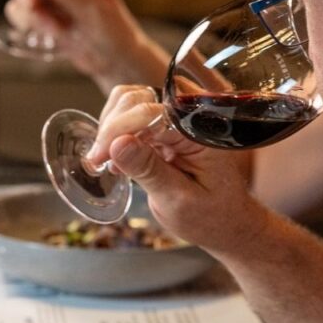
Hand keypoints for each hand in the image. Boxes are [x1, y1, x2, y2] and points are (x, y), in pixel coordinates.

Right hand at [4, 0, 168, 92]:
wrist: (117, 61)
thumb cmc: (115, 35)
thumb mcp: (94, 12)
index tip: (31, 1)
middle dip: (28, 0)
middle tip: (40, 20)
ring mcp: (54, 1)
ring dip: (27, 16)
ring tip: (50, 31)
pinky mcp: (48, 19)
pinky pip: (24, 15)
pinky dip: (26, 24)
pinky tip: (42, 34)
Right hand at [87, 86, 262, 255]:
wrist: (225, 223)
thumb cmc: (210, 216)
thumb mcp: (178, 200)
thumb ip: (149, 170)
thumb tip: (117, 144)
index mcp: (201, 131)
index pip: (152, 113)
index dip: (119, 130)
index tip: (99, 157)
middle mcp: (189, 117)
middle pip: (137, 99)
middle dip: (112, 128)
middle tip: (98, 160)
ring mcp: (176, 120)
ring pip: (130, 102)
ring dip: (110, 127)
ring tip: (105, 158)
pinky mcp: (164, 128)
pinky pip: (132, 117)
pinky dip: (116, 133)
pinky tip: (114, 158)